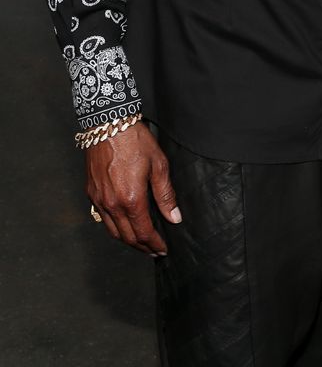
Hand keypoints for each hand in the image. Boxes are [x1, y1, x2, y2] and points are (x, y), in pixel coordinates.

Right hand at [86, 123, 180, 255]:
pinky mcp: (91, 193)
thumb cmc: (135, 141)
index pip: (143, 232)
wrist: (109, 125)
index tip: (162, 249)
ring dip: (127, 240)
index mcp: (131, 199)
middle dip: (142, 246)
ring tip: (141, 242)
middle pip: (127, 236)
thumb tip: (174, 217)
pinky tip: (123, 224)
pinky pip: (102, 218)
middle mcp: (112, 204)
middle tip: (153, 250)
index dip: (154, 244)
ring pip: (112, 231)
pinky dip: (114, 227)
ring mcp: (99, 199)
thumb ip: (166, 195)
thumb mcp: (159, 165)